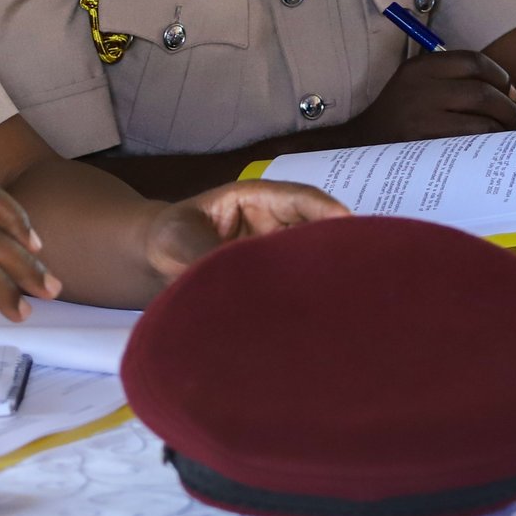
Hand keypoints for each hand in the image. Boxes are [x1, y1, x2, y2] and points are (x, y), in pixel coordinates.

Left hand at [141, 180, 346, 280]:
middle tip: (360, 268)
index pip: (299, 199)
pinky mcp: (275, 279)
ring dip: (325, 273)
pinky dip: (309, 297)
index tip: (348, 225)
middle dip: (336, 245)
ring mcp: (277, 251)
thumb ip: (204, 252)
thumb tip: (234, 276)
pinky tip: (322, 317)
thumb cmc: (168, 235)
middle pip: (315, 228)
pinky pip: (297, 284)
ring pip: (311, 258)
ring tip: (347, 296)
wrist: (155, 259)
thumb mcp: (179, 237)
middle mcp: (275, 223)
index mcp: (256, 199)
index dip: (325, 210)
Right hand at [341, 49, 515, 146]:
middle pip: (483, 92)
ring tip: (508, 137)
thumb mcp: (419, 86)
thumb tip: (514, 96)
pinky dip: (490, 146)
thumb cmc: (401, 117)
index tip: (511, 92)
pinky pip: (471, 144)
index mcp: (421, 67)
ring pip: (482, 120)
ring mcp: (422, 118)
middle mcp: (421, 88)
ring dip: (503, 130)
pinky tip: (493, 149)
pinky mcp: (426, 145)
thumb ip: (457, 82)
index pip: (474, 62)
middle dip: (510, 108)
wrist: (361, 146)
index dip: (501, 76)